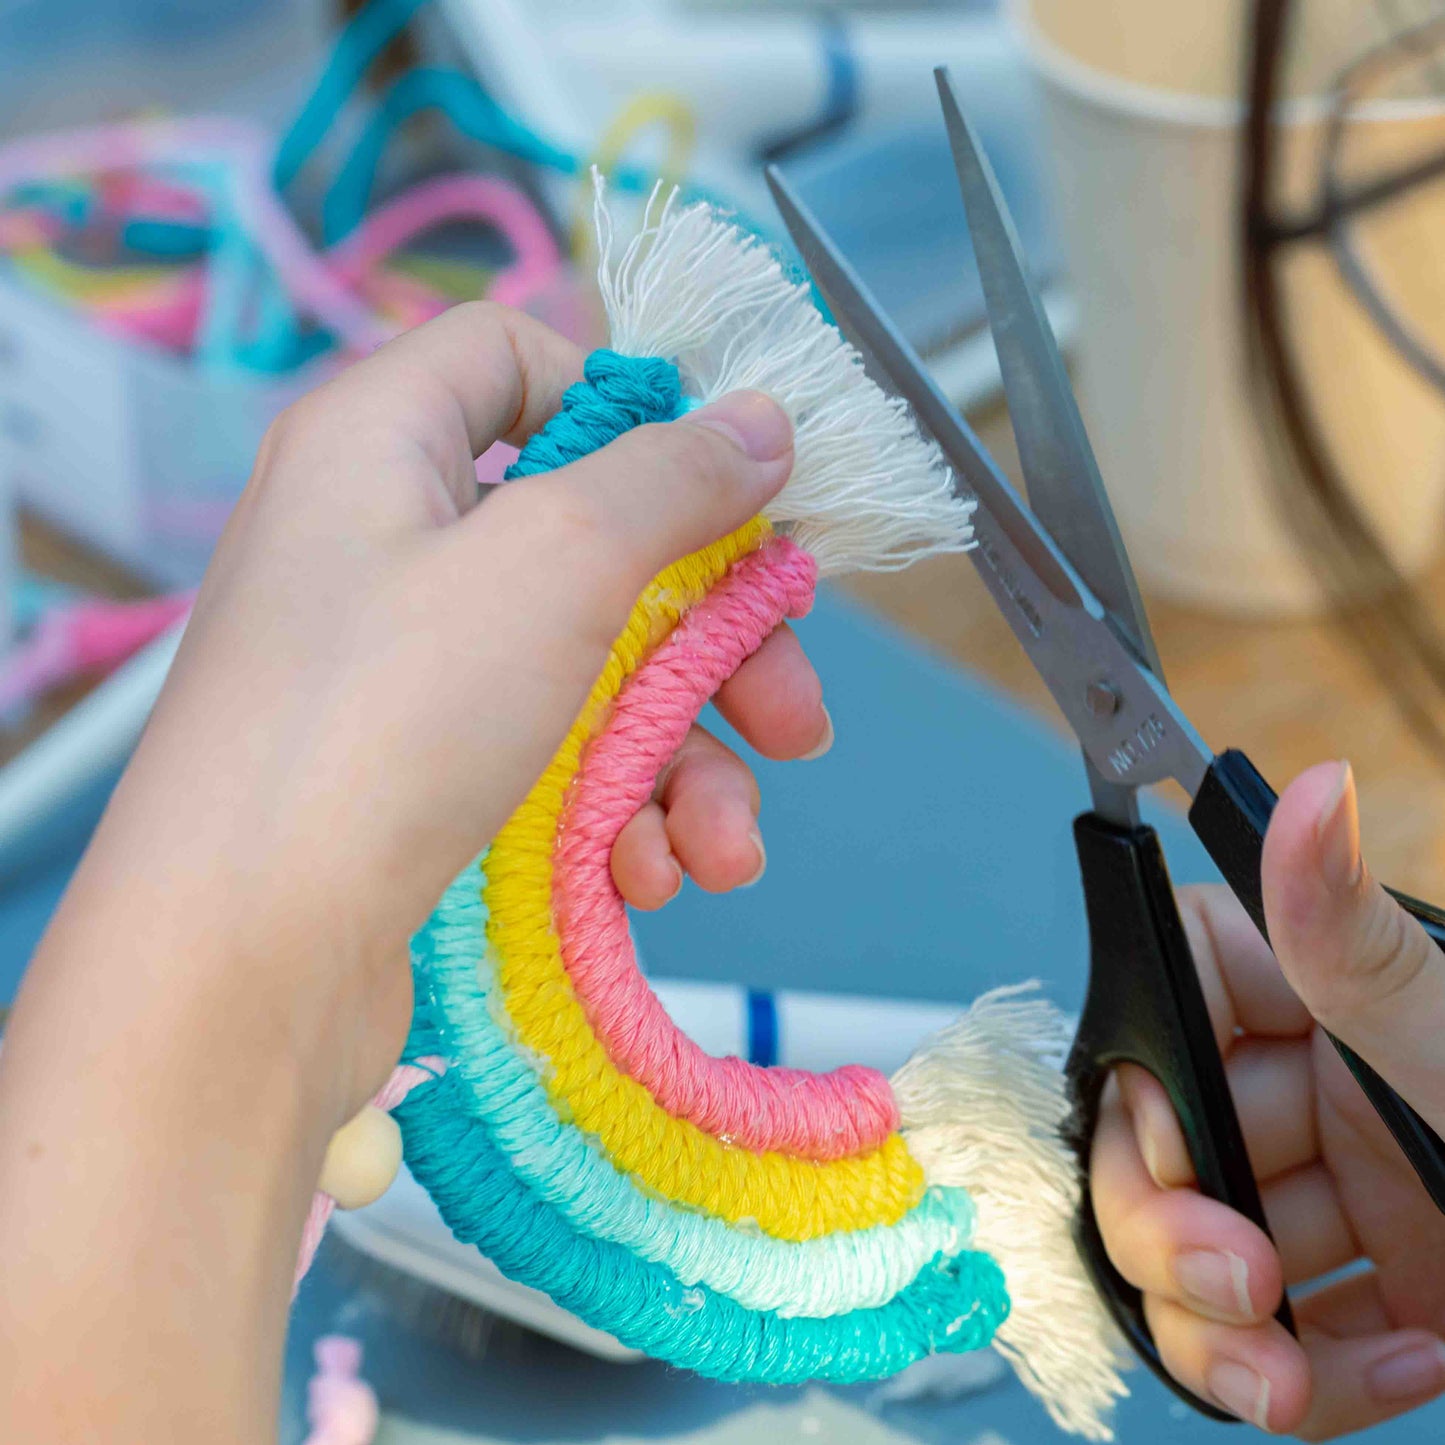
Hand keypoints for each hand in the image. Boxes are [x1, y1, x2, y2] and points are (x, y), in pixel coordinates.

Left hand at [0, 304, 824, 1442]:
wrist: (246, 959)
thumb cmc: (386, 718)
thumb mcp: (557, 558)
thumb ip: (674, 477)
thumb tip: (763, 421)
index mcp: (385, 439)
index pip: (521, 355)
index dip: (635, 408)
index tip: (727, 492)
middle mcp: (391, 543)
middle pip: (598, 544)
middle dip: (714, 644)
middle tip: (790, 715)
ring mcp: (406, 670)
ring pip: (594, 676)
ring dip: (684, 763)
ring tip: (724, 846)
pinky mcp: (422, 776)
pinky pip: (552, 761)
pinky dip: (618, 817)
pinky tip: (651, 878)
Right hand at [1092, 761, 1444, 1436]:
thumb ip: (1360, 943)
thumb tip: (1310, 792)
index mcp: (1336, 1000)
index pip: (1174, 994)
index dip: (1146, 1070)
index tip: (1179, 1145)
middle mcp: (1325, 1089)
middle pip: (1161, 1137)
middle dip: (1166, 1230)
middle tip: (1235, 1284)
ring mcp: (1348, 1193)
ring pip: (1200, 1250)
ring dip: (1219, 1331)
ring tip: (1286, 1377)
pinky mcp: (1381, 1289)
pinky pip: (1286, 1336)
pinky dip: (1316, 1376)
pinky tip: (1403, 1365)